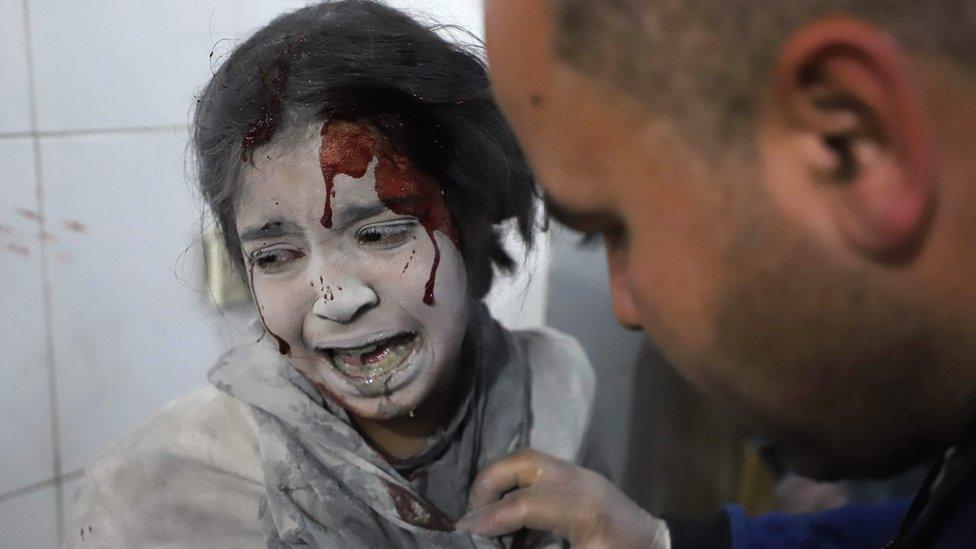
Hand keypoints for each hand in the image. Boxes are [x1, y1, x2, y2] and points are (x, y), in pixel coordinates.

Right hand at [456, 449, 669, 547]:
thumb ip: (539, 547)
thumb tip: (497, 539)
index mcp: (584, 509)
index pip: (524, 504)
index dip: (488, 517)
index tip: (462, 531)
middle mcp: (580, 482)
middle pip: (523, 462)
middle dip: (489, 482)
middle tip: (471, 513)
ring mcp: (582, 475)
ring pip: (530, 458)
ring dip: (500, 477)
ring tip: (483, 507)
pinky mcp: (582, 478)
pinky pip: (540, 467)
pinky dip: (515, 479)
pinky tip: (505, 502)